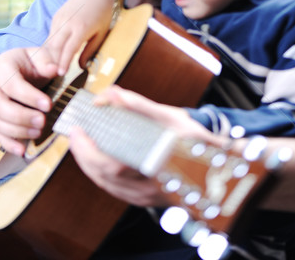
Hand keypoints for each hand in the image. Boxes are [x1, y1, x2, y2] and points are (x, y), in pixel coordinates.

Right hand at [0, 46, 57, 155]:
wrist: (3, 72)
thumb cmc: (25, 64)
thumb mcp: (36, 56)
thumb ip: (45, 61)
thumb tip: (56, 70)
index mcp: (1, 66)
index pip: (11, 83)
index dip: (29, 96)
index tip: (48, 105)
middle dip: (21, 116)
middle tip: (42, 122)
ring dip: (16, 131)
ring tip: (37, 132)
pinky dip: (7, 144)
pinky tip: (22, 150)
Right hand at [40, 0, 117, 75]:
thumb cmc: (102, 11)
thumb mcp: (102, 32)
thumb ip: (91, 50)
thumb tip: (81, 66)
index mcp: (81, 28)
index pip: (69, 49)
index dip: (63, 63)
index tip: (60, 74)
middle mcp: (67, 23)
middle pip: (55, 47)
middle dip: (52, 62)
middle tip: (52, 76)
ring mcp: (59, 19)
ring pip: (50, 41)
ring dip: (49, 55)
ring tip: (50, 69)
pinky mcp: (56, 17)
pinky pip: (51, 35)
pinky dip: (51, 46)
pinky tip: (51, 56)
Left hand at [68, 86, 225, 206]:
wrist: (219, 167)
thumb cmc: (196, 140)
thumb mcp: (172, 118)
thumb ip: (139, 106)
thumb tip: (111, 94)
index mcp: (156, 166)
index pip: (111, 165)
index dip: (88, 150)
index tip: (77, 129)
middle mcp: (150, 187)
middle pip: (105, 177)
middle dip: (83, 155)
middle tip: (75, 133)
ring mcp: (148, 197)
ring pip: (107, 185)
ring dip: (89, 165)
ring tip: (81, 143)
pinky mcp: (146, 199)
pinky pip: (115, 189)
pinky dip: (100, 174)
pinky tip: (96, 159)